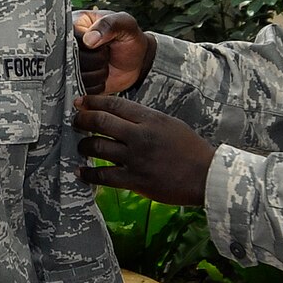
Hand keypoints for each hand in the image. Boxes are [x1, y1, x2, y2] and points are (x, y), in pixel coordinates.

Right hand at [73, 10, 154, 95]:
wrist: (137, 60)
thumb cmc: (129, 38)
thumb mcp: (125, 24)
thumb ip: (109, 24)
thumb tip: (88, 39)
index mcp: (74, 24)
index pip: (72, 40)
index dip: (91, 46)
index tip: (105, 42)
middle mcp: (67, 45)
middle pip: (73, 60)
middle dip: (97, 60)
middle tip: (107, 53)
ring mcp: (70, 64)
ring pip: (77, 77)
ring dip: (98, 74)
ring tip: (106, 64)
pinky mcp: (75, 81)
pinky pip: (81, 89)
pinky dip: (96, 86)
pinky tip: (103, 75)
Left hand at [74, 94, 215, 205]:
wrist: (206, 176)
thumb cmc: (191, 150)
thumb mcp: (170, 125)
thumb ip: (146, 120)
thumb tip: (120, 117)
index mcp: (151, 119)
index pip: (114, 105)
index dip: (93, 102)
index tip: (81, 102)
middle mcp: (140, 135)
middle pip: (100, 122)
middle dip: (82, 119)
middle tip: (76, 121)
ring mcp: (135, 158)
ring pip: (97, 147)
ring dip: (83, 145)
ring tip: (81, 146)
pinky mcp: (134, 180)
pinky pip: (103, 175)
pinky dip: (88, 173)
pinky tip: (82, 172)